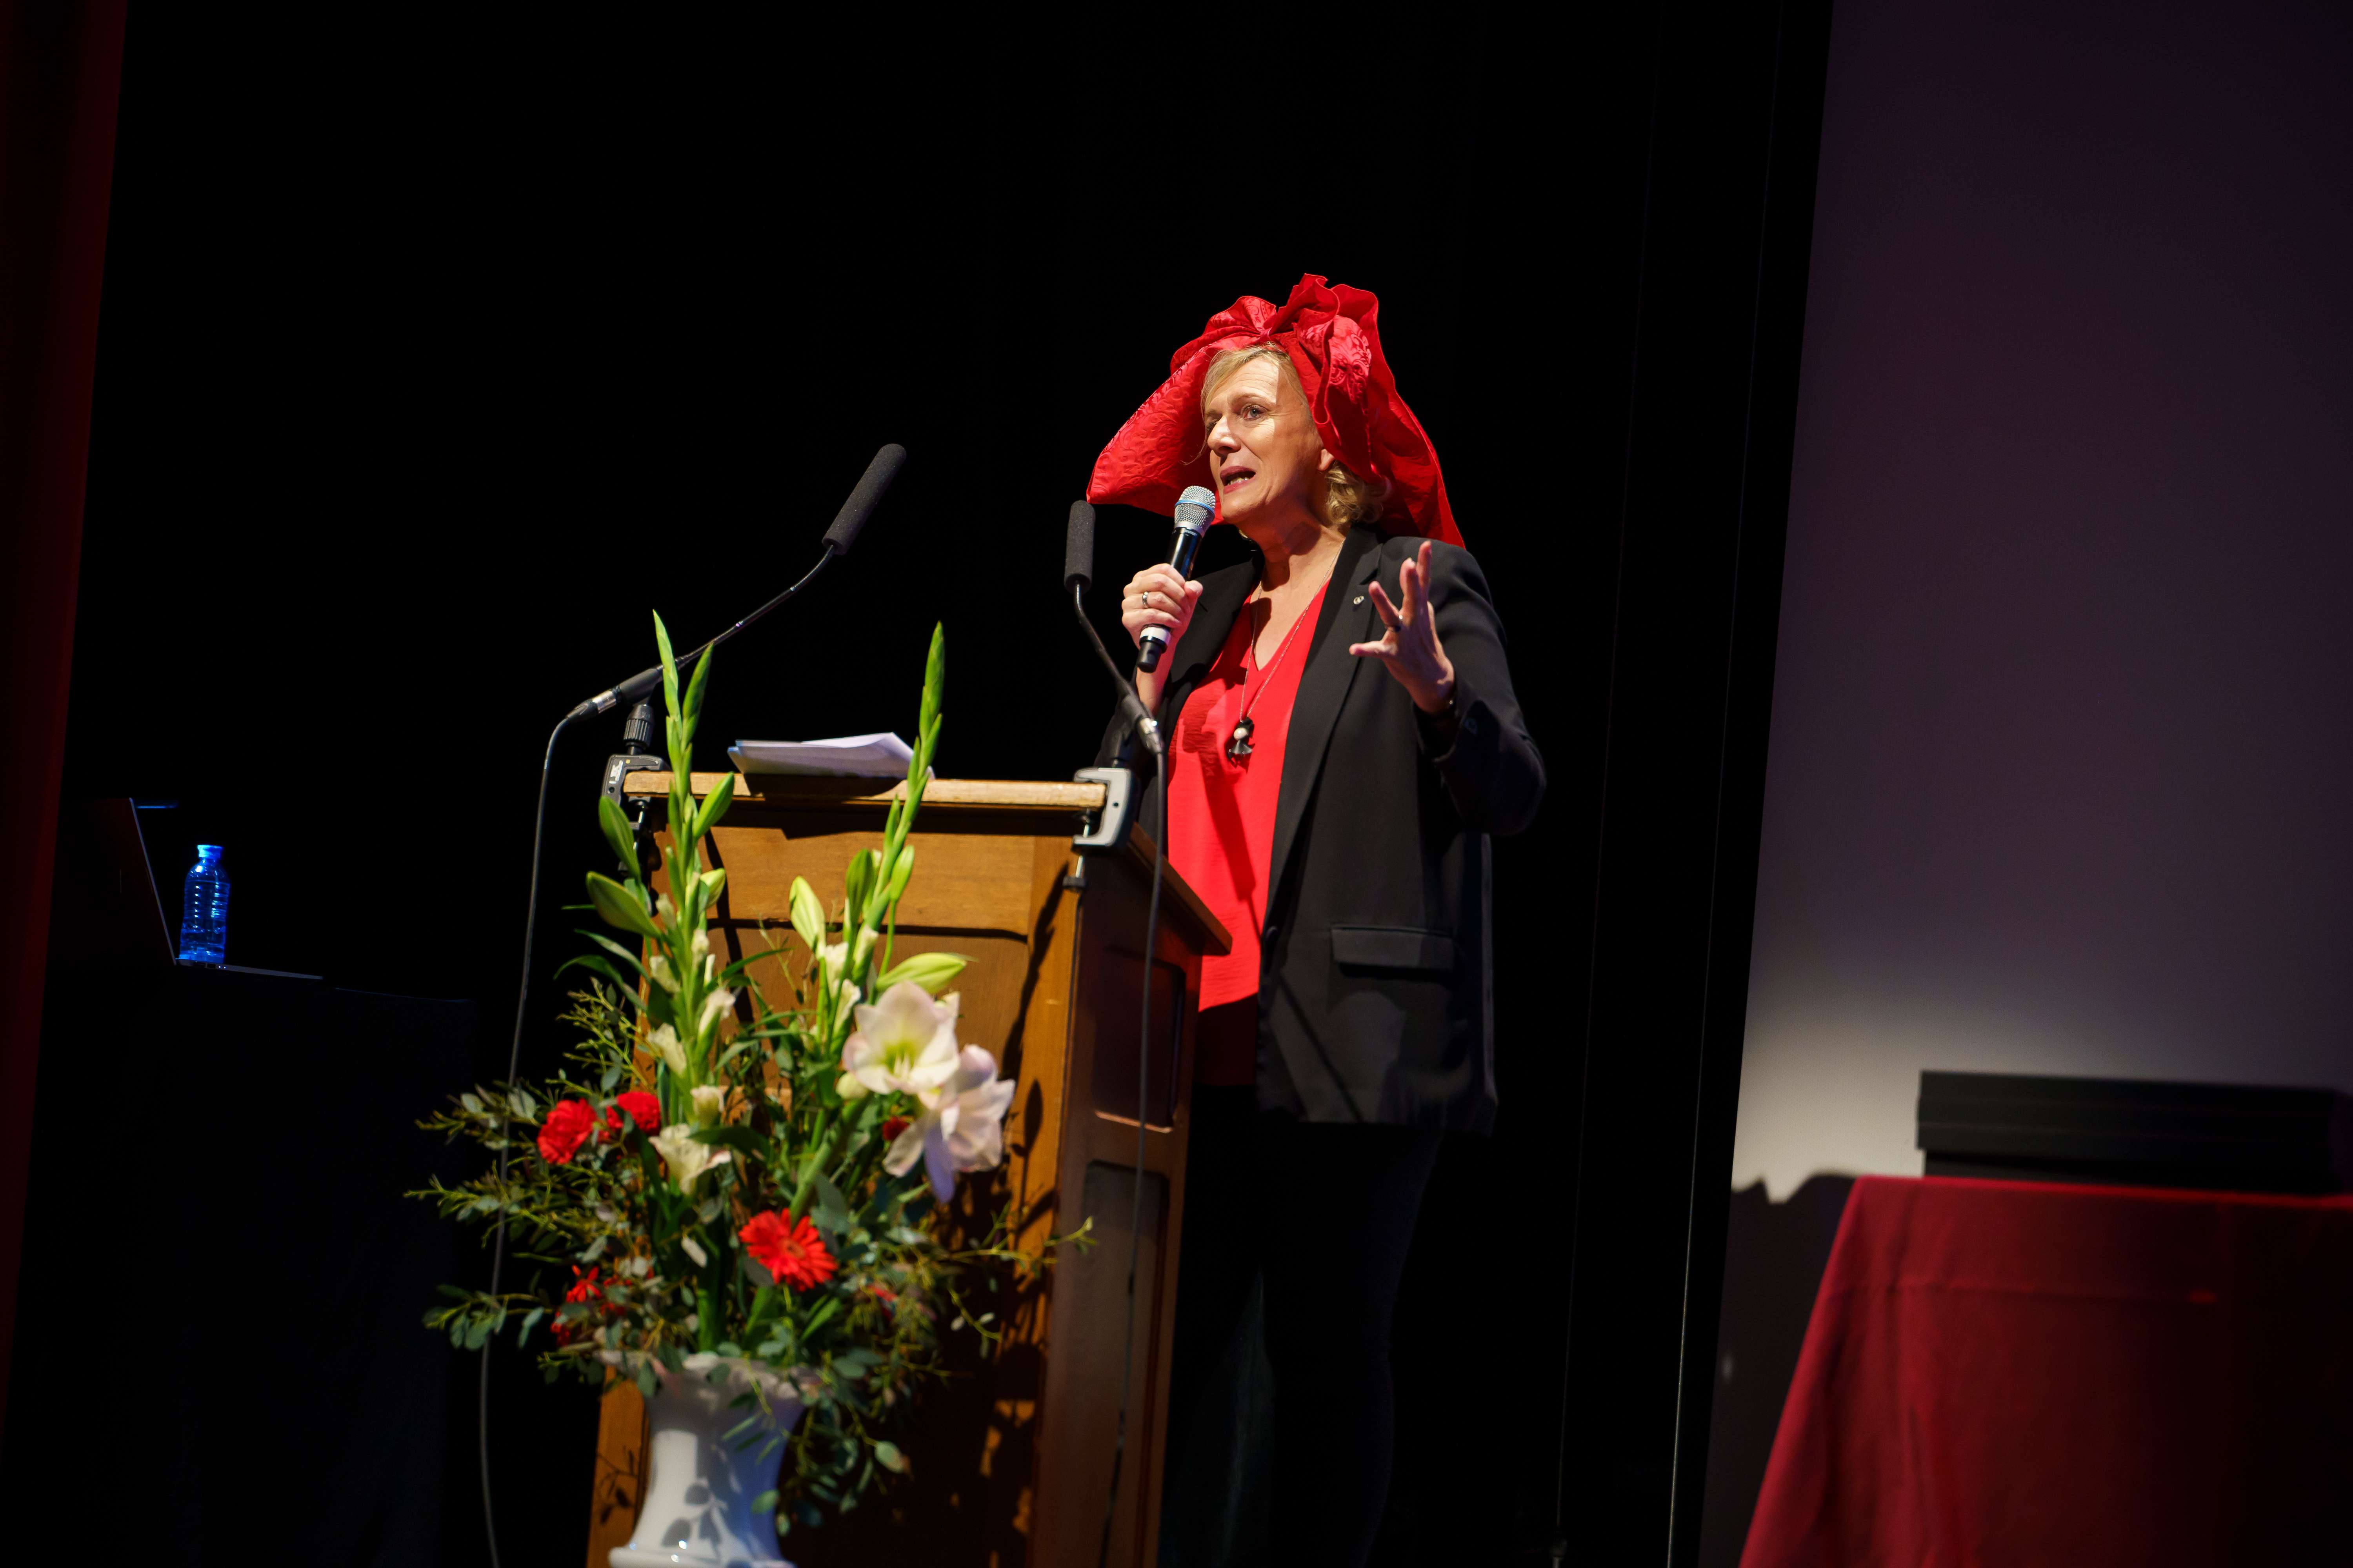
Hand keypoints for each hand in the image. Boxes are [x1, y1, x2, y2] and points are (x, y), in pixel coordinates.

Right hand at [1119, 563, 1201, 653]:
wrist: (1162, 641)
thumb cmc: (1170, 618)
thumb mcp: (1184, 601)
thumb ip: (1192, 590)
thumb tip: (1191, 588)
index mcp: (1143, 578)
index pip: (1163, 569)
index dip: (1179, 580)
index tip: (1187, 593)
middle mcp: (1132, 588)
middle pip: (1160, 581)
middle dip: (1178, 595)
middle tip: (1185, 608)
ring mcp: (1128, 603)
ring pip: (1157, 598)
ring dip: (1175, 609)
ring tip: (1181, 618)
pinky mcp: (1128, 619)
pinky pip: (1152, 614)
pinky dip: (1168, 619)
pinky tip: (1174, 623)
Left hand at [1349, 540, 1455, 713]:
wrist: (1432, 675)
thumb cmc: (1424, 640)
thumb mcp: (1422, 612)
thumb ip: (1413, 589)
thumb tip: (1409, 564)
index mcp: (1420, 609)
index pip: (1423, 583)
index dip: (1425, 564)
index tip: (1426, 545)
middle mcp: (1412, 620)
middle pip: (1412, 597)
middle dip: (1410, 581)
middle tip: (1408, 564)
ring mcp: (1403, 637)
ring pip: (1392, 617)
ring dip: (1383, 602)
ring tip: (1373, 586)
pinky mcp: (1394, 653)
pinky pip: (1378, 650)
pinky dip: (1366, 650)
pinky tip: (1353, 648)